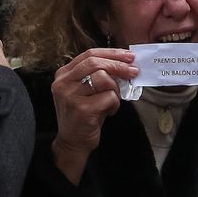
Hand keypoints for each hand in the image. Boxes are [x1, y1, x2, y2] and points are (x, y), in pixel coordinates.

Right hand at [49, 48, 138, 183]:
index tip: (128, 56)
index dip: (112, 53)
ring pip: (104, 79)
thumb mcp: (86, 90)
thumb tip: (125, 63)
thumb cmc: (84, 114)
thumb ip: (99, 74)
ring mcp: (71, 96)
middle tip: (133, 71)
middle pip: (96, 62)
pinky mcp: (82, 109)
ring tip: (113, 100)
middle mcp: (63, 82)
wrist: (73, 142)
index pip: (89, 54)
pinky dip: (115, 104)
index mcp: (64, 74)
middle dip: (118, 65)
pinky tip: (109, 112)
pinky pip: (109, 98)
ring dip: (115, 89)